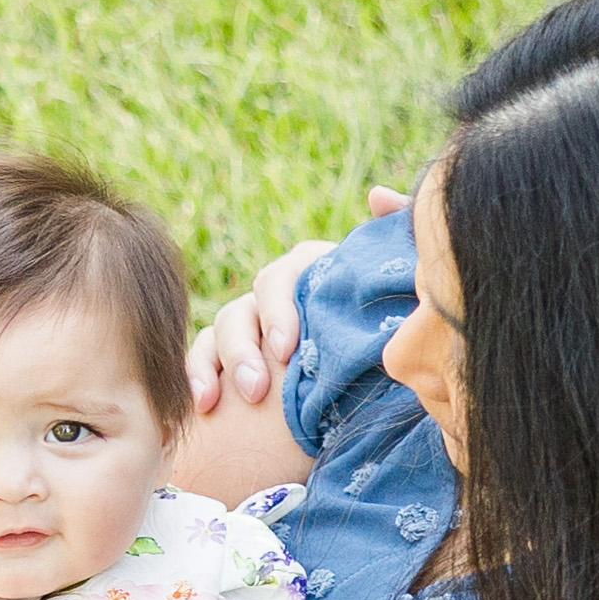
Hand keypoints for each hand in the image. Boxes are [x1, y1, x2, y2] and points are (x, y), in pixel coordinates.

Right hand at [183, 185, 409, 414]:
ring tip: (229, 401)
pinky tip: (204, 404)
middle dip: (245, 347)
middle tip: (257, 390)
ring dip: (221, 363)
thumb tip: (376, 195)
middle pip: (247, 304)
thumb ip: (395, 237)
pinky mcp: (232, 356)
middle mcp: (278, 294)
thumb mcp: (400, 289)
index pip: (284, 276)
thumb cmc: (391, 329)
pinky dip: (198, 375)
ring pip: (222, 329)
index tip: (285, 351)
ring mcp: (252, 323)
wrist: (379, 387)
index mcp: (313, 274)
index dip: (278, 311)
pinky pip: (203, 357)